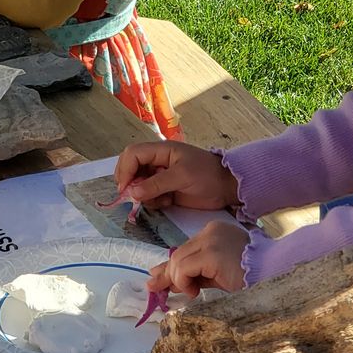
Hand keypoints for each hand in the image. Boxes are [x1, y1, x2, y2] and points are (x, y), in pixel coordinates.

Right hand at [114, 141, 239, 210]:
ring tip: (162, 200)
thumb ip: (156, 184)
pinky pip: (148, 196)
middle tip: (137, 197)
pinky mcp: (165, 190)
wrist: (226, 188)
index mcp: (161, 150)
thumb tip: (132, 192)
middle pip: (131, 168)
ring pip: (138, 185)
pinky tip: (167, 202)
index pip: (132, 154)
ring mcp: (160, 176)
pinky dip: (153, 201)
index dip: (125, 170)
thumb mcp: (182, 176)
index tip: (126, 188)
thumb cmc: (207, 175)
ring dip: (144, 195)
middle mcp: (157, 162)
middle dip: (131, 183)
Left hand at [147, 221, 247, 298]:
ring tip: (191, 292)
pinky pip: (183, 268)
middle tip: (160, 290)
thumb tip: (165, 280)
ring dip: (178, 280)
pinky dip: (183, 281)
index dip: (170, 266)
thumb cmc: (248, 277)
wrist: (272, 275)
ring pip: (177, 260)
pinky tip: (194, 291)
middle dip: (168, 274)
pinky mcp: (211, 252)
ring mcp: (211, 239)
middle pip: (178, 253)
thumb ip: (193, 274)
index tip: (159, 280)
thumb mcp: (215, 275)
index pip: (185, 248)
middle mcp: (210, 231)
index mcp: (214, 232)